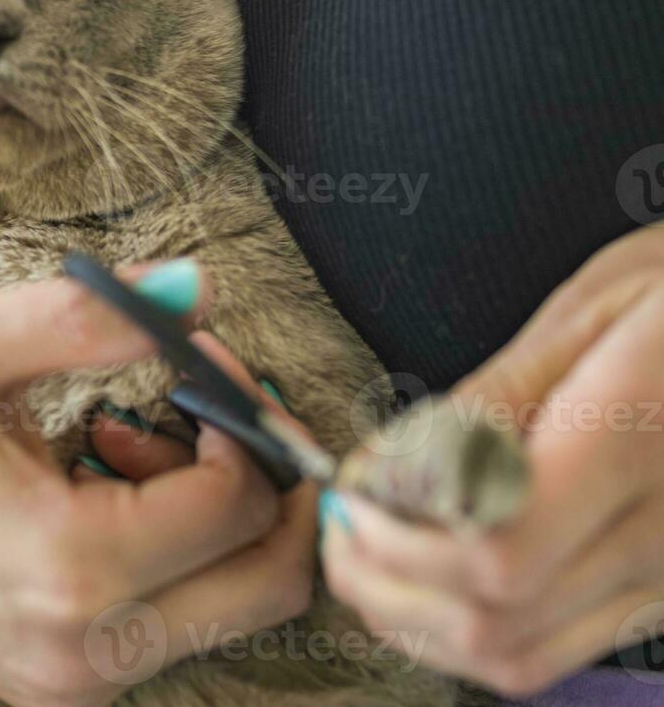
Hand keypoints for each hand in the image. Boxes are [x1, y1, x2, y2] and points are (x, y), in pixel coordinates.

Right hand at [0, 265, 316, 706]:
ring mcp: (72, 683)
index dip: (240, 412)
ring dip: (218, 519)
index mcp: (67, 566)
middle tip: (220, 407)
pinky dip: (178, 554)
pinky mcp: (62, 686)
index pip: (238, 501)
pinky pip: (177, 625)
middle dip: (271, 483)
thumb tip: (204, 290)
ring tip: (127, 438)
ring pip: (233, 608)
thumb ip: (91, 315)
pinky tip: (102, 484)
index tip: (195, 354)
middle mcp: (82, 651)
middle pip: (271, 583)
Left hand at [321, 225, 663, 697]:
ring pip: (515, 654)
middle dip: (383, 579)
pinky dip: (464, 631)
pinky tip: (423, 577)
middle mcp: (660, 536)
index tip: (348, 493)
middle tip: (337, 521)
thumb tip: (391, 467)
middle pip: (492, 616)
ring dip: (414, 616)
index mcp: (632, 445)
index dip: (397, 539)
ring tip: (364, 549)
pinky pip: (550, 651)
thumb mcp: (590, 313)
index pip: (495, 548)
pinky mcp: (657, 597)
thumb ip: (491, 398)